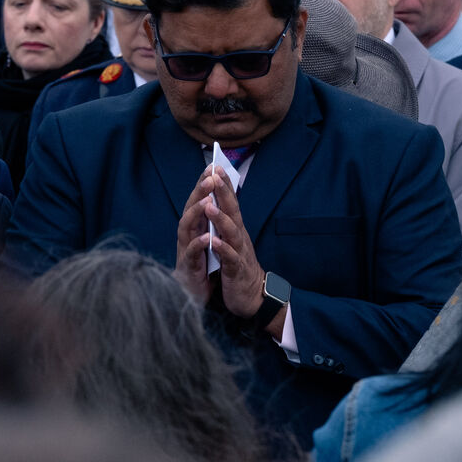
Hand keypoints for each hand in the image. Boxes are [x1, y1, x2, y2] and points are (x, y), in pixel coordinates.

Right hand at [174, 166, 220, 304]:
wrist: (196, 296)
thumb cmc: (203, 266)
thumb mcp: (210, 239)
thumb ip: (212, 220)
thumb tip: (219, 196)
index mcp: (195, 227)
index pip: (199, 201)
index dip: (204, 184)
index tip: (213, 166)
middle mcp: (187, 235)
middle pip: (190, 209)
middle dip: (199, 192)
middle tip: (209, 177)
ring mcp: (185, 251)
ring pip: (186, 228)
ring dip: (195, 213)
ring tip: (206, 201)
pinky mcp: (187, 269)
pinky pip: (191, 255)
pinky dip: (198, 245)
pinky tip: (207, 237)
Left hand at [203, 167, 268, 323]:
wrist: (252, 296)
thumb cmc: (237, 266)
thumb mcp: (230, 240)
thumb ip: (225, 222)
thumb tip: (216, 199)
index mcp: (235, 229)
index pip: (229, 203)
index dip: (223, 185)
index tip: (215, 166)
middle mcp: (239, 237)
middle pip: (232, 211)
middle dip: (223, 193)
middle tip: (214, 175)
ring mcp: (239, 252)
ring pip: (231, 232)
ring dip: (220, 218)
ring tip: (209, 205)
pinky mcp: (236, 270)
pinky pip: (230, 258)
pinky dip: (222, 248)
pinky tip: (213, 241)